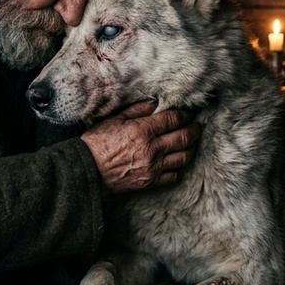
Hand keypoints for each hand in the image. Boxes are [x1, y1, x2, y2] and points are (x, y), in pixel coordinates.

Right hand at [80, 101, 200, 193]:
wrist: (87, 170)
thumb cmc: (97, 142)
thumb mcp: (115, 119)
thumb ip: (138, 110)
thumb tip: (156, 102)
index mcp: (143, 130)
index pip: (174, 119)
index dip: (185, 114)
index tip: (190, 112)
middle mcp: (152, 149)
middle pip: (184, 137)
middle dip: (194, 129)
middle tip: (197, 125)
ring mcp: (153, 167)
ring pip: (183, 157)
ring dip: (191, 148)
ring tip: (191, 142)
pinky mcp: (150, 182)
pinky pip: (173, 175)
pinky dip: (179, 167)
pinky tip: (178, 160)